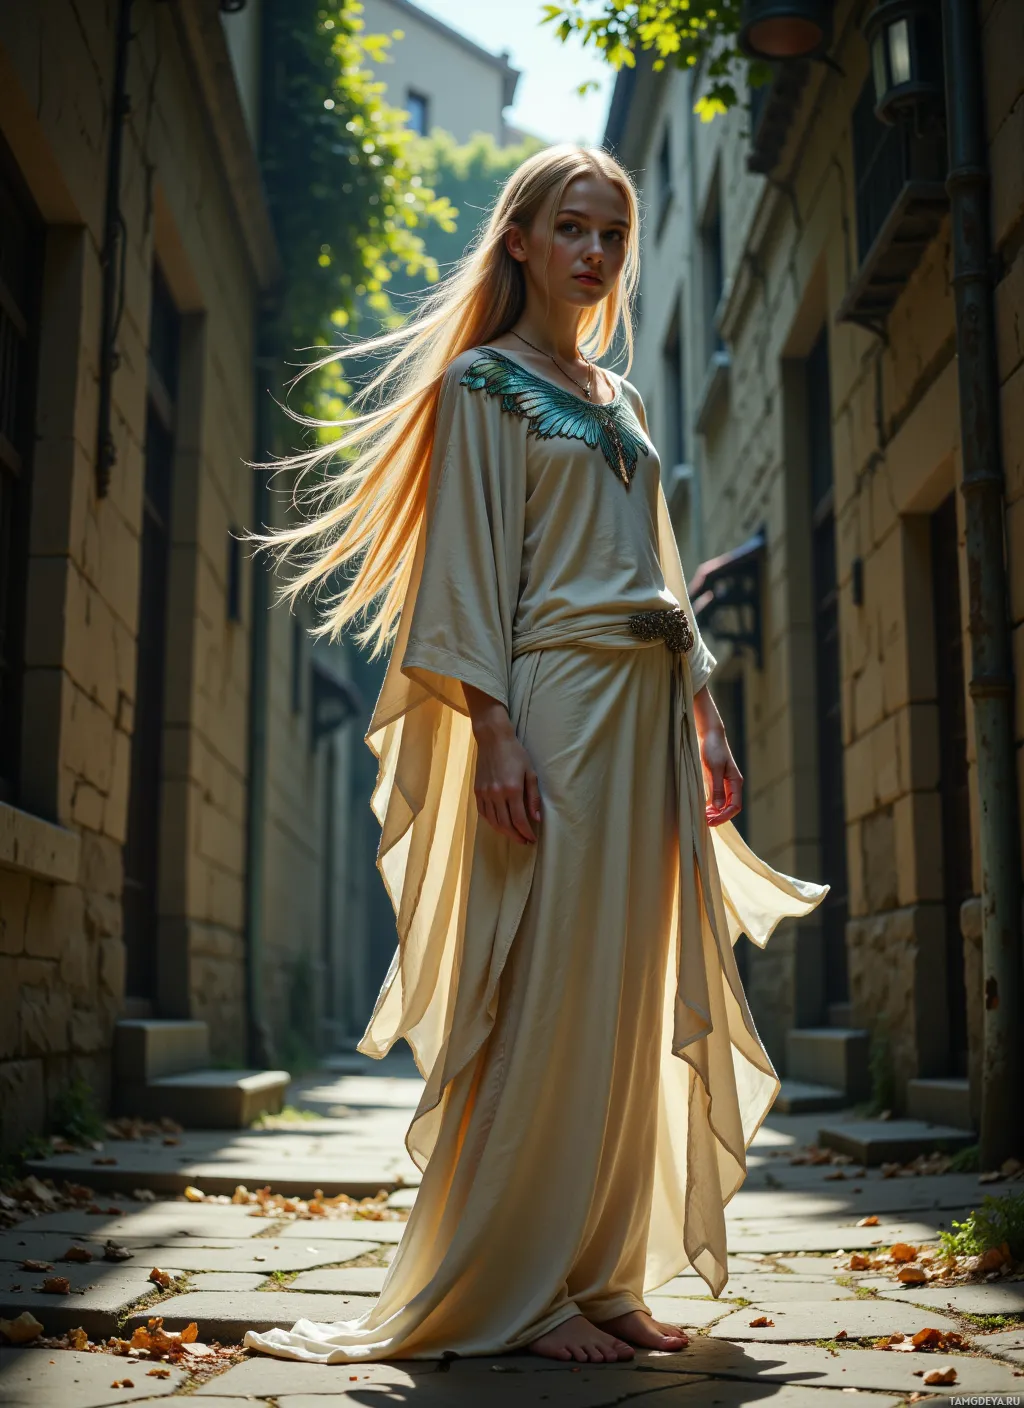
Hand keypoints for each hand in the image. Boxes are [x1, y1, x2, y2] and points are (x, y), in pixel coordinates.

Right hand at [463, 684, 541, 844]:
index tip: (532, 839)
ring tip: (514, 835)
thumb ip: (533, 797)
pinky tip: (499, 824)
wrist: (493, 739)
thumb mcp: (530, 773)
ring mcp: (485, 793)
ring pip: (493, 821)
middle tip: (524, 841)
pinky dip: (491, 822)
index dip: (526, 832)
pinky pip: (483, 813)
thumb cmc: (515, 753)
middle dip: (516, 836)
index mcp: (512, 789)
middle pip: (505, 825)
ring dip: (504, 832)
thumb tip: (536, 818)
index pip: (519, 820)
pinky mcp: (477, 791)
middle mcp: (496, 794)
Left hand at [692, 685, 742, 827]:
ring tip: (703, 819)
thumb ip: (717, 788)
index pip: (735, 806)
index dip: (724, 816)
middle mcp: (732, 785)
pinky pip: (716, 798)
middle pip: (730, 807)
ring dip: (715, 813)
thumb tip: (718, 807)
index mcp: (736, 782)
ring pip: (723, 804)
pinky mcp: (716, 781)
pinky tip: (703, 809)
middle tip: (705, 823)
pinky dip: (711, 806)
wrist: (710, 734)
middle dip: (719, 817)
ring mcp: (725, 783)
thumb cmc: (713, 749)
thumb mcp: (714, 768)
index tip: (712, 822)